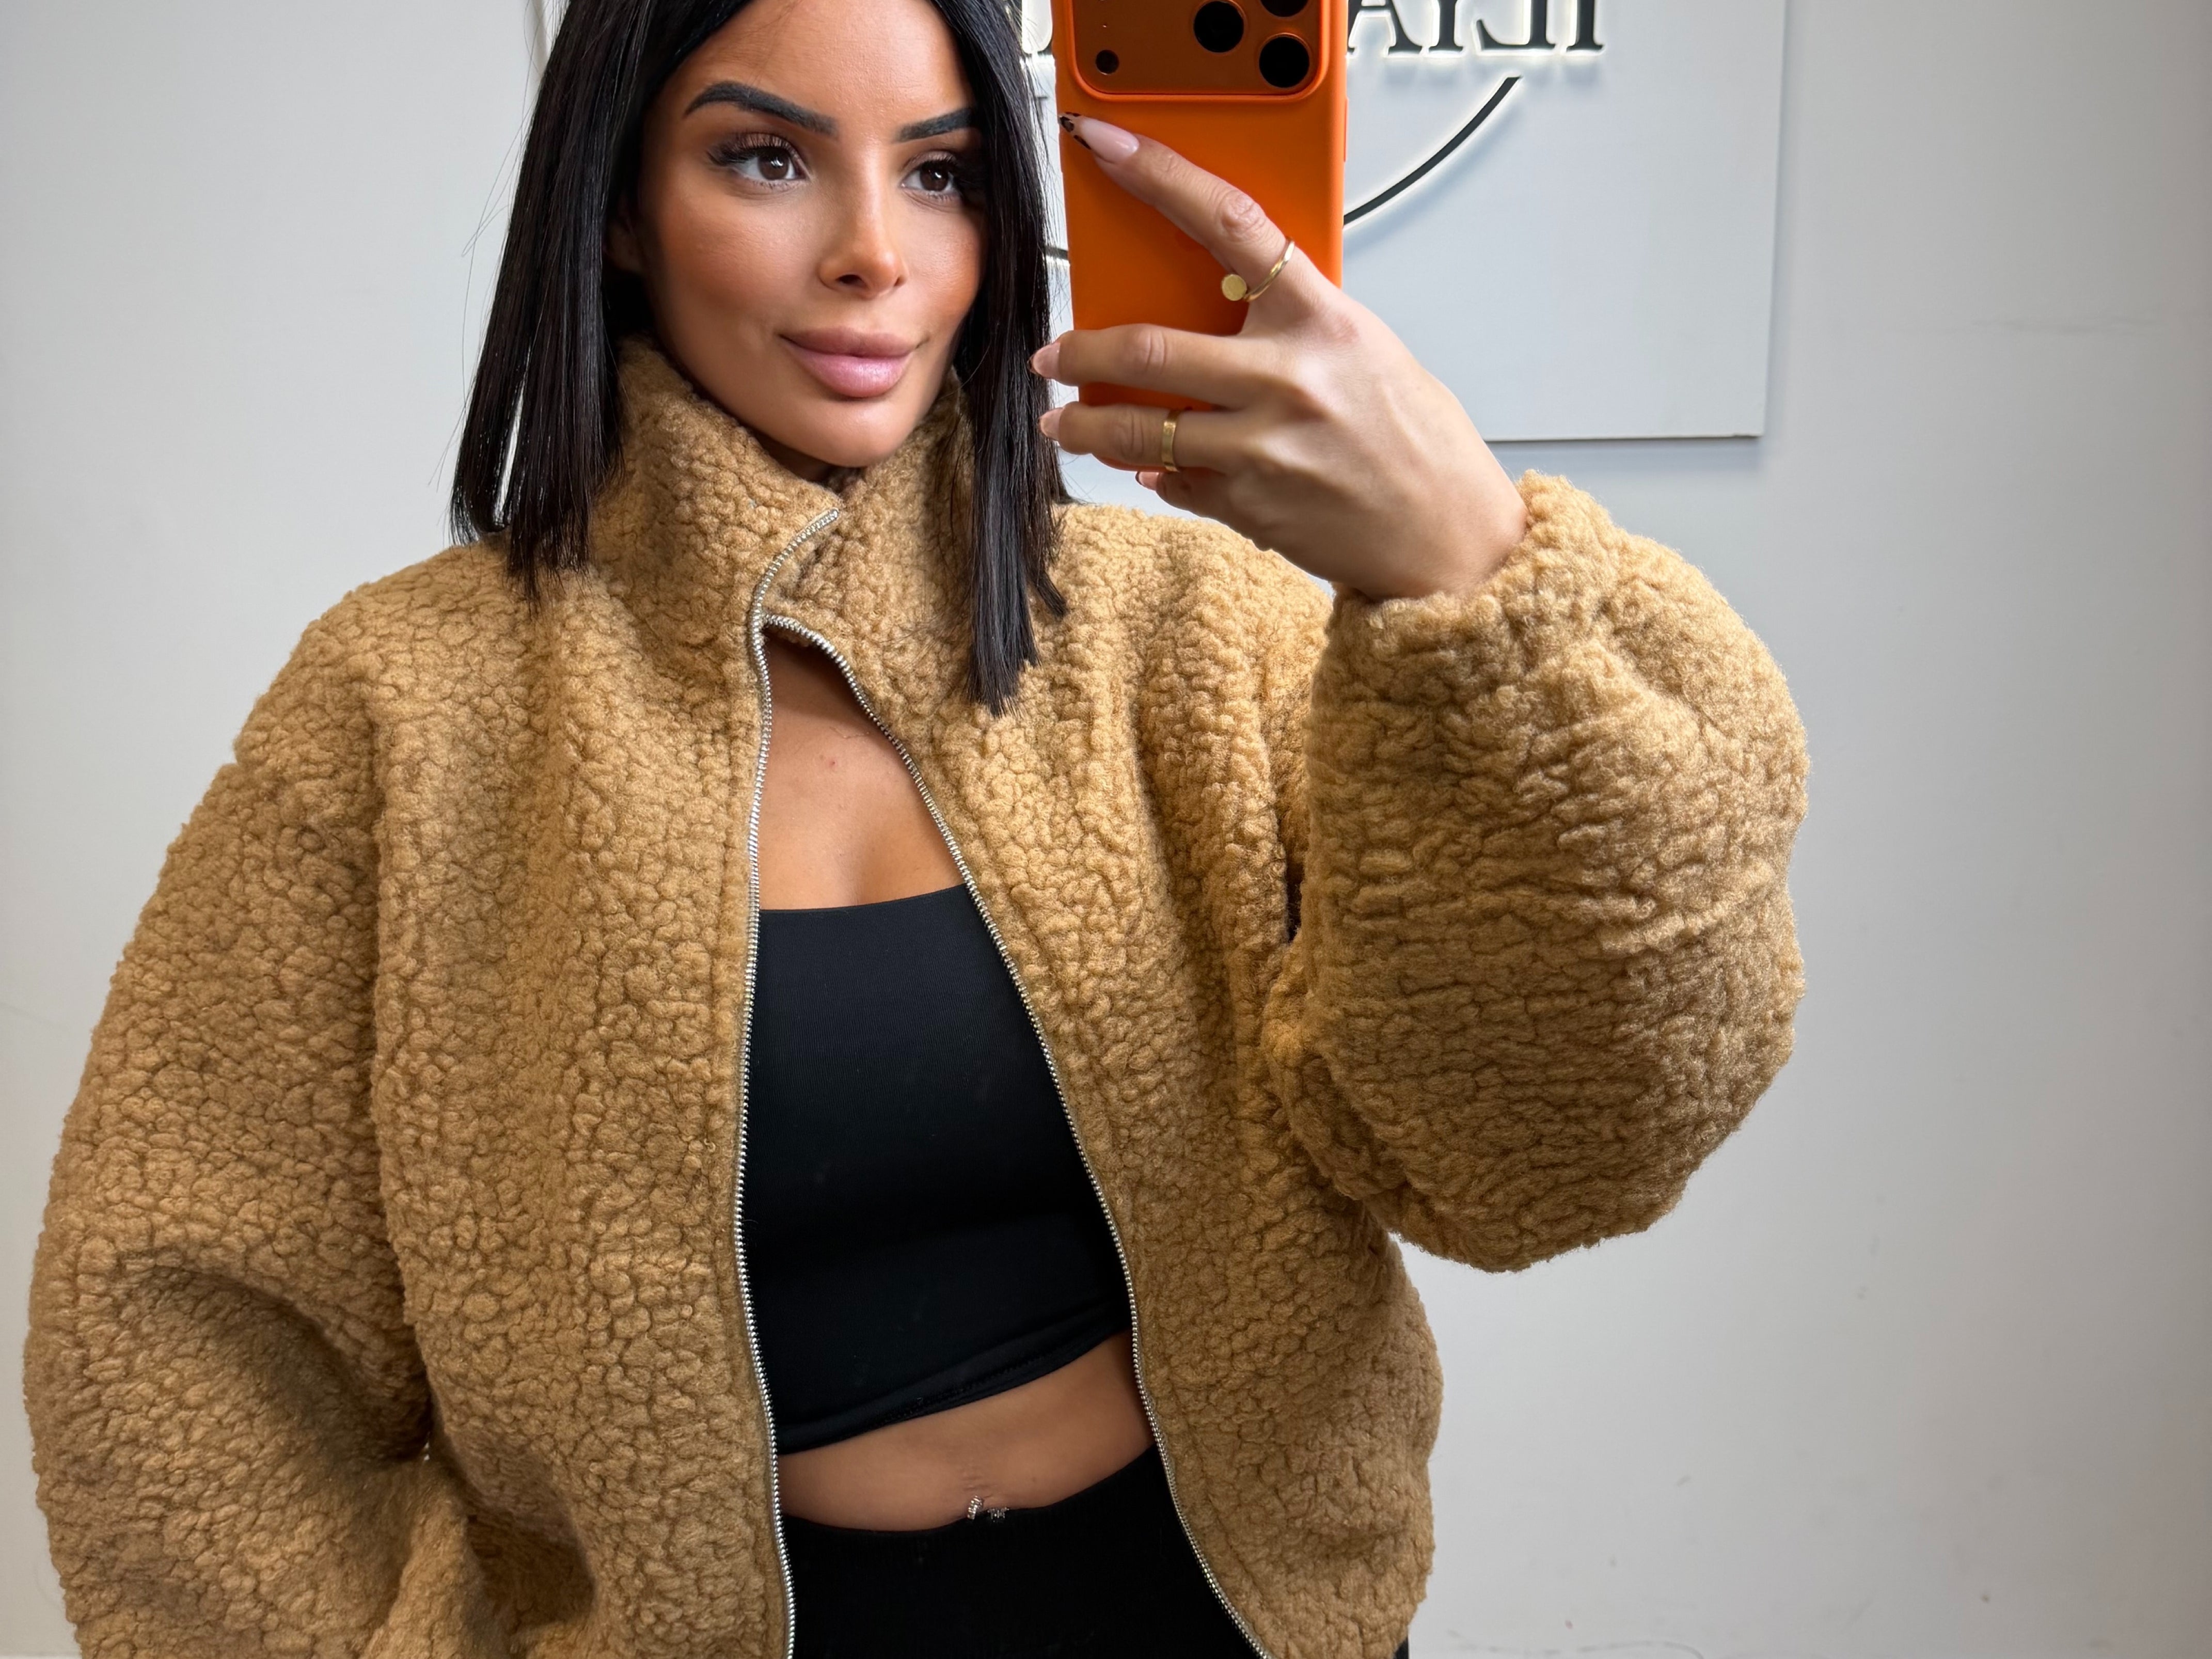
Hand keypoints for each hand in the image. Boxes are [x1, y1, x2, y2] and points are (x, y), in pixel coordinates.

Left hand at [1033, 115, 1528, 601]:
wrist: (1449, 537)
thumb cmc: (1416, 440)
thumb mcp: (1363, 352)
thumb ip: (1291, 326)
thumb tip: (1215, 310)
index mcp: (1323, 320)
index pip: (1229, 224)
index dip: (1160, 176)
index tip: (1107, 148)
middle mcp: (1288, 379)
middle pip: (1150, 350)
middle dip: (1082, 353)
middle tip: (1054, 355)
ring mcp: (1263, 447)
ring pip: (1139, 431)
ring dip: (1087, 428)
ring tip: (1065, 424)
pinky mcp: (1249, 505)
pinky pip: (1175, 480)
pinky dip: (1155, 472)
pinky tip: (1152, 467)